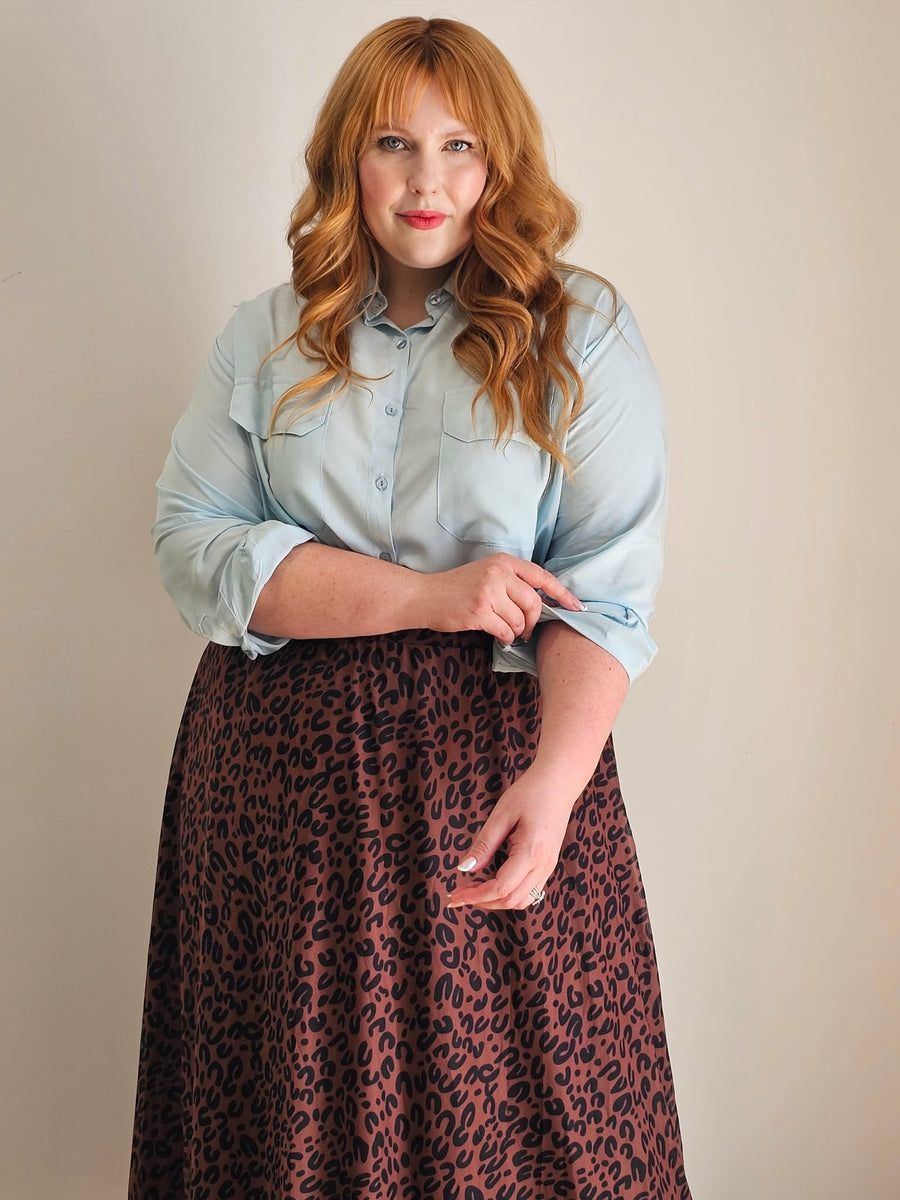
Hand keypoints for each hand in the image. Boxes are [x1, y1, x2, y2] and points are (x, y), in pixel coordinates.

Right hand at [418, 553, 583, 645]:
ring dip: (517, 632)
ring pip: (520, 620)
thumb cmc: (457, 588)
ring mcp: (488, 592)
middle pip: (533, 603)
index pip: (542, 577)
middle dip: (533, 622)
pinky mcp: (479, 611)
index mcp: (504, 561)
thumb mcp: (487, 573)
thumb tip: (543, 601)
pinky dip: (506, 638)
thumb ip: (512, 581)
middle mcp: (498, 573)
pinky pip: (506, 631)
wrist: (424, 596)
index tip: (577, 607)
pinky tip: (499, 636)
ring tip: (506, 631)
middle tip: (527, 631)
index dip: (562, 594)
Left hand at [445, 766, 575, 910]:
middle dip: (483, 902)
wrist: (559, 784)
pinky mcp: (548, 865)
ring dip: (497, 902)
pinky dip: (510, 895)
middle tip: (460, 894)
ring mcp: (548, 867)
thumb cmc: (530, 793)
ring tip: (475, 891)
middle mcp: (543, 865)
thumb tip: (464, 868)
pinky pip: (530, 891)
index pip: (501, 888)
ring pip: (523, 901)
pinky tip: (493, 884)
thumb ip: (483, 844)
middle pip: (512, 900)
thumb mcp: (501, 815)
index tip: (455, 894)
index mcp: (531, 852)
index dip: (476, 895)